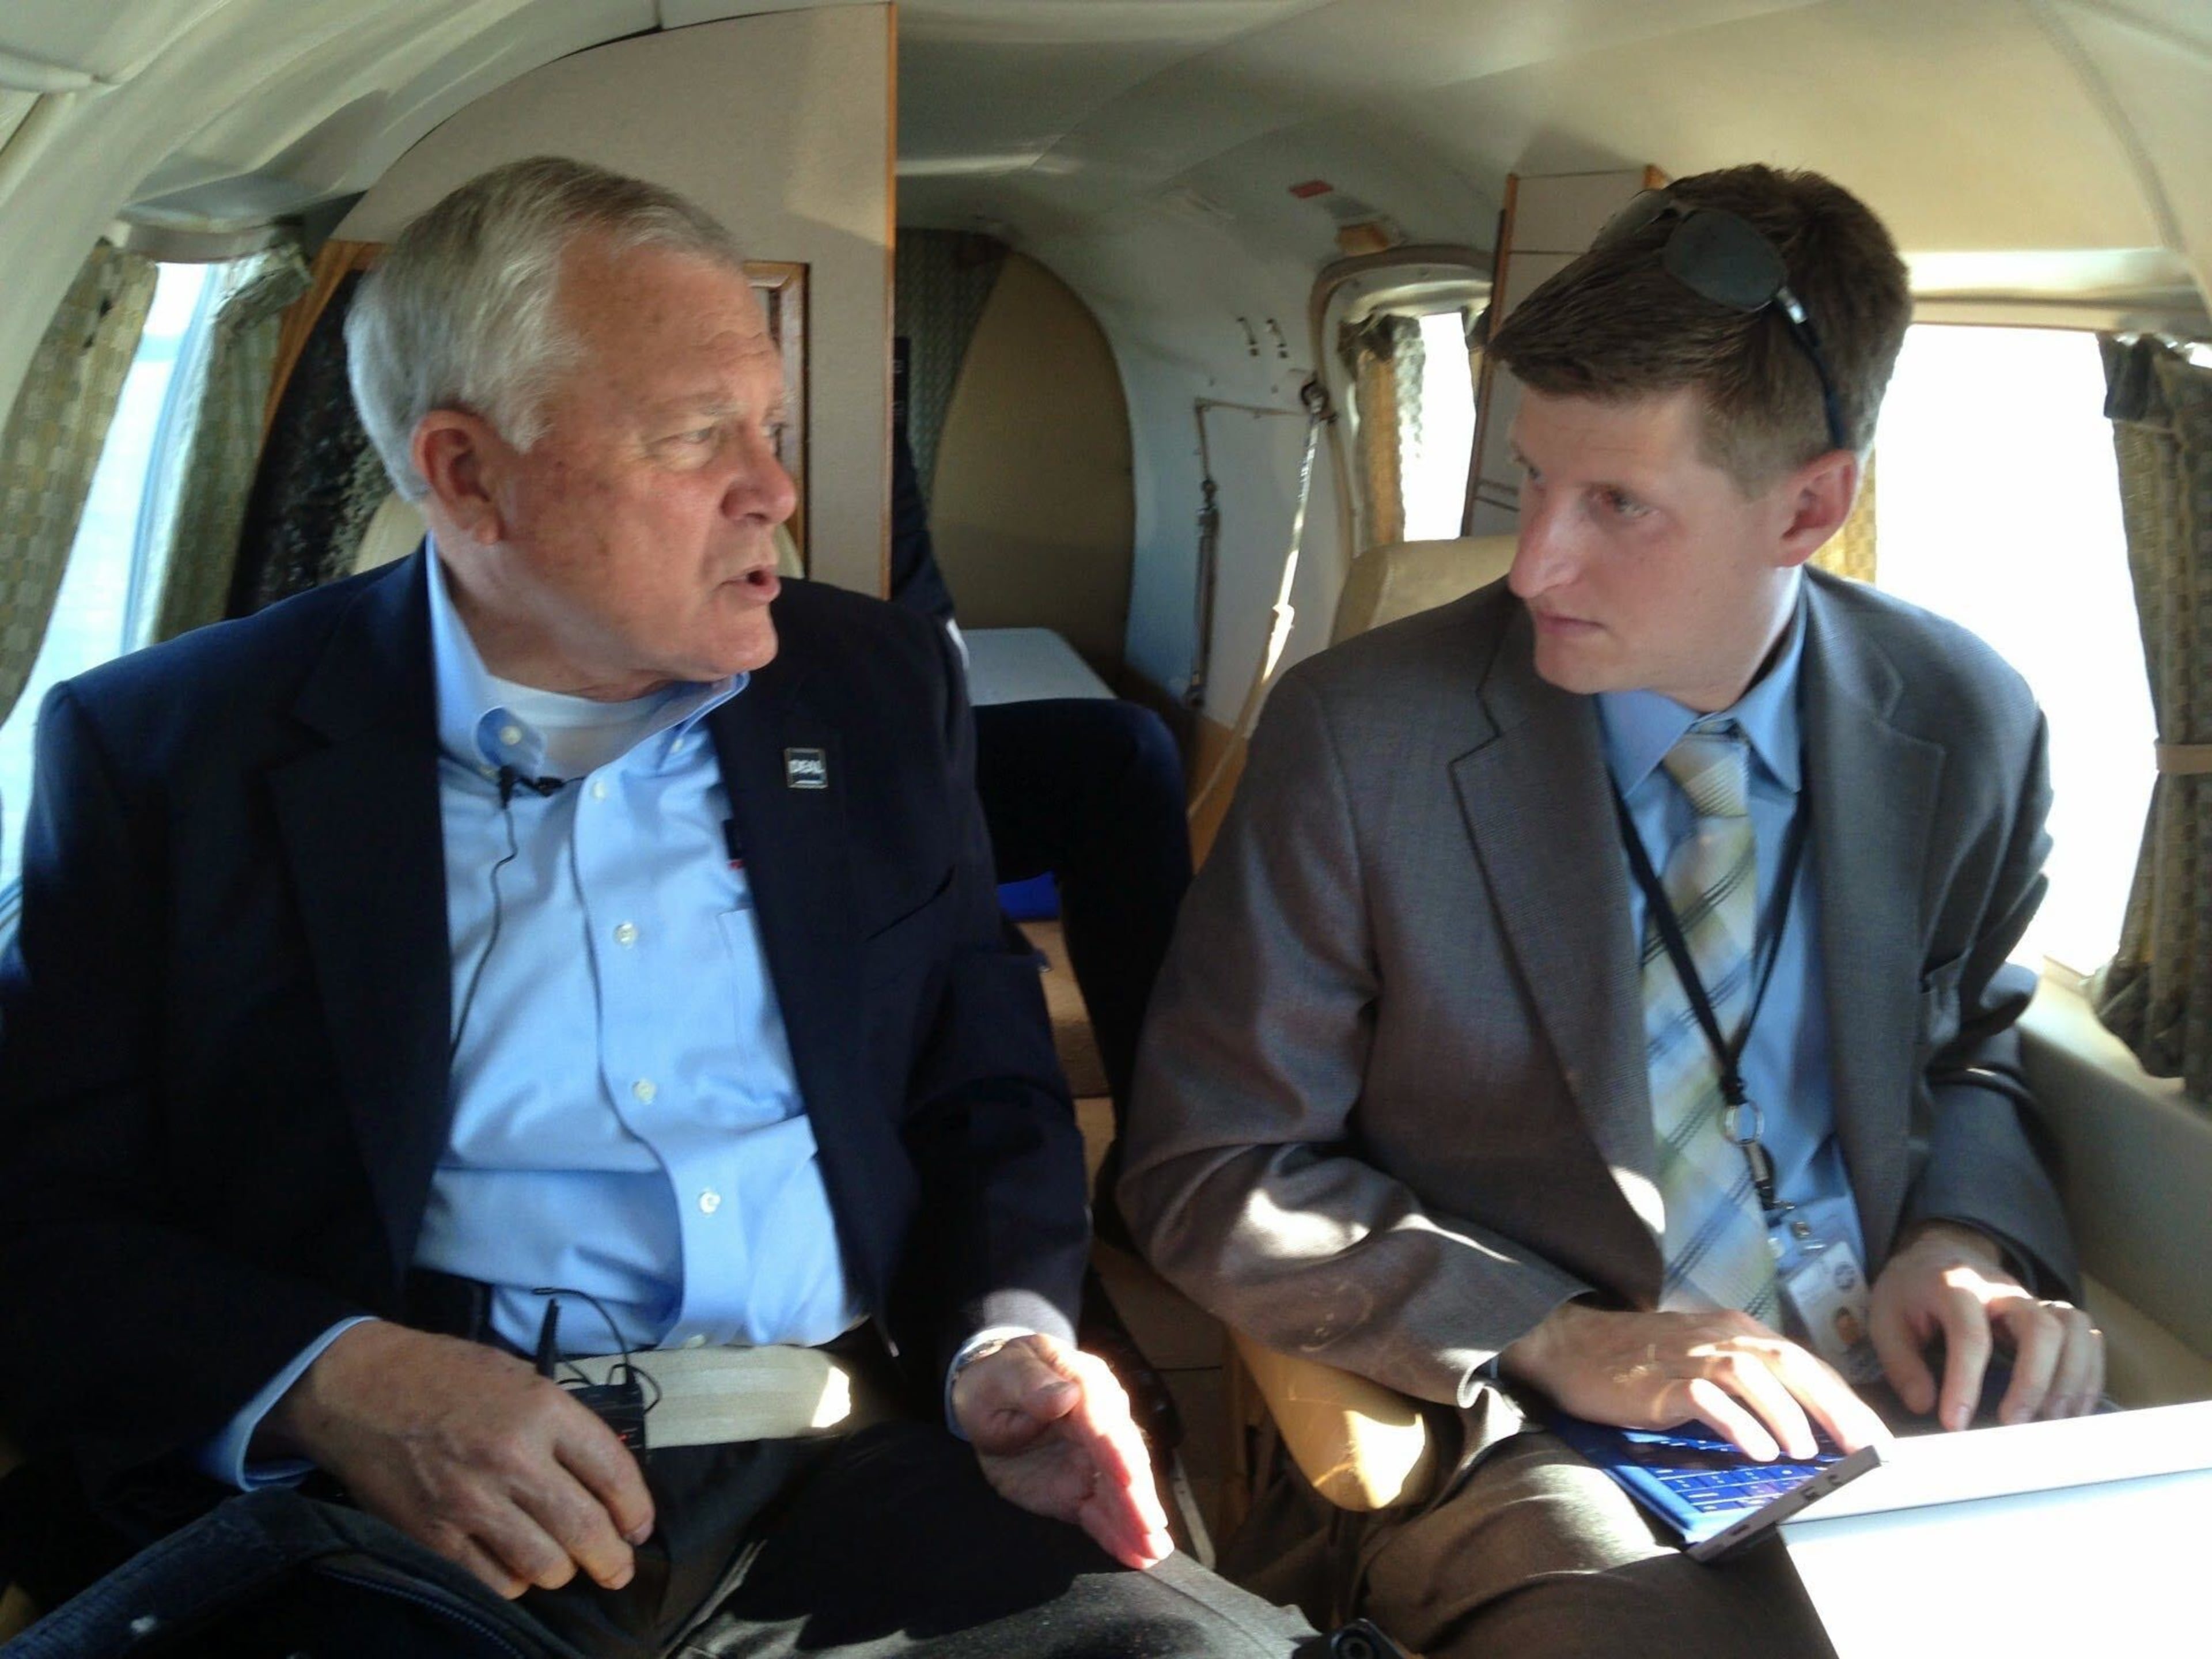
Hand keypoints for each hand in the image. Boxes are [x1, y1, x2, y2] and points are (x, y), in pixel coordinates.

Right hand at [261, 1320, 654, 1598]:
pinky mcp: (432, 1536)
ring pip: (545, 1567)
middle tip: (617, 1568)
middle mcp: (512, 1458)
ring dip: (560, 1570)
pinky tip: (512, 1563)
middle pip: (586, 1531)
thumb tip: (605, 1479)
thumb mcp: (521, 1377)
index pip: (614, 1473)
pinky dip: (512, 1581)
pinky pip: (494, 1582)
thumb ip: (563, 1426)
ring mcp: (470, 1502)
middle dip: (612, 1560)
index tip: (639, 1527)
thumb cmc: (444, 1375)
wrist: (358, 1387)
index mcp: (542, 1409)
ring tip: (558, 1559)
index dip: (637, 1510)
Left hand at [950, 1332, 1173, 1569]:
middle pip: (1121, 1457)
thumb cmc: (995, 1384)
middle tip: (1151, 1527)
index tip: (1129, 1477)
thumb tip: (1066, 1394)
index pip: (1100, 1417)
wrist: (992, 1401)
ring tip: (1155, 1552)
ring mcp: (1096, 1455)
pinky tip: (1138, 1556)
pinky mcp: (1083, 1485)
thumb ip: (1029, 1386)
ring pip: (1119, 1489)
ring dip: (1136, 1520)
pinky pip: (1101, 1510)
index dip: (1114, 1448)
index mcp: (1080, 1382)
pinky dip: (1118, 1534)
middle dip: (1136, 1494)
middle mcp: (1101, 1418)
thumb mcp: (1000, 1379)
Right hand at [1500, 1301, 1888, 1461]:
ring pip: (1750, 1374)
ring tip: (1806, 1452)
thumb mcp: (1701, 1360)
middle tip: (1862, 1446)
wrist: (1571, 1344)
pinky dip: (1735, 1422)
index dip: (1842, 1398)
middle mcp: (1718, 1336)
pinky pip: (1704, 1399)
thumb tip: (1804, 1424)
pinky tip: (1755, 1449)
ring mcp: (1687, 1356)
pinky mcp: (1657, 1381)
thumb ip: (1747, 1382)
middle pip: (1787, 1363)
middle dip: (1831, 1406)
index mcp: (1734, 1330)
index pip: (1802, 1362)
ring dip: (1784, 1413)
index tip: (1875, 1437)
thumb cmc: (1641, 1359)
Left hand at [1869, 1222, 2103, 1428]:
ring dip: (2071, 1379)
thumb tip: (1925, 1406)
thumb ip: (1901, 1362)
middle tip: (2014, 1425)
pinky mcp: (2050, 1313)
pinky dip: (2089, 1373)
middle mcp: (2003, 1290)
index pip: (1971, 1334)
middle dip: (2034, 1381)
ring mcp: (2033, 1300)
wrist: (1938, 1253)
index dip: (1965, 1382)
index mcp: (1955, 1286)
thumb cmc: (1910, 1292)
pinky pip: (2087, 1336)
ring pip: (2073, 1329)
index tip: (1955, 1423)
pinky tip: (2074, 1409)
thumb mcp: (1885, 1318)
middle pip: (2041, 1328)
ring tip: (2051, 1422)